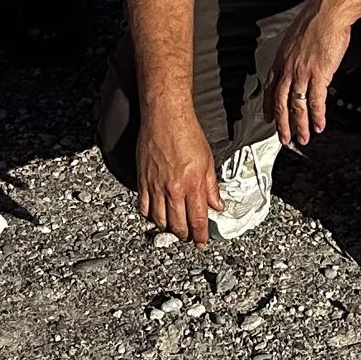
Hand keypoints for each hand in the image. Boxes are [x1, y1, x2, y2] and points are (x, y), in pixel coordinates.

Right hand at [136, 102, 223, 248]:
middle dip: (185, 235)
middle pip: (178, 225)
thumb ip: (212, 187)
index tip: (202, 243)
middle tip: (189, 236)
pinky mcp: (143, 181)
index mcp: (193, 184)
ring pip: (160, 221)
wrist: (165, 116)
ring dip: (168, 229)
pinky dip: (150, 217)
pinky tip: (156, 216)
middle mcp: (174, 189)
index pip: (198, 220)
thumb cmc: (187, 133)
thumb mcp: (208, 160)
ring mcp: (156, 186)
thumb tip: (217, 205)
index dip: (200, 236)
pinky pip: (143, 208)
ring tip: (174, 228)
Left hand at [265, 0, 357, 145]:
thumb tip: (298, 60)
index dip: (268, 105)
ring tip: (302, 138)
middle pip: (280, 102)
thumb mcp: (296, 36)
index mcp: (281, 58)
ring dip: (300, 125)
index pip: (270, 87)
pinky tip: (319, 125)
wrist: (328, 10)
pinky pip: (316, 101)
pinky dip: (317, 116)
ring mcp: (302, 72)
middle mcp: (288, 67)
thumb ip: (294, 53)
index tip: (267, 117)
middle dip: (281, 123)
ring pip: (297, 106)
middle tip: (284, 137)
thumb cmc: (316, 18)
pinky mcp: (319, 74)